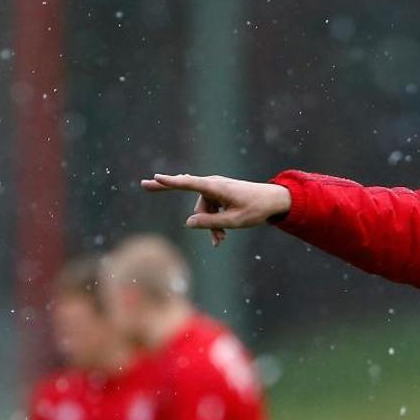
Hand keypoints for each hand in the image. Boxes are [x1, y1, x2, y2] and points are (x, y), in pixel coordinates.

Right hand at [141, 174, 291, 246]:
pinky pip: (211, 211)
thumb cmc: (256, 209)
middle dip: (175, 198)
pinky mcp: (221, 196)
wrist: (275, 201)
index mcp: (217, 188)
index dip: (171, 183)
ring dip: (210, 226)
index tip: (156, 178)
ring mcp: (217, 190)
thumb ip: (210, 223)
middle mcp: (214, 185)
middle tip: (144, 184)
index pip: (189, 184)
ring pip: (203, 211)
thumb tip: (188, 222)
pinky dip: (215, 222)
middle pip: (192, 199)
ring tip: (221, 241)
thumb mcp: (234, 221)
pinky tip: (221, 238)